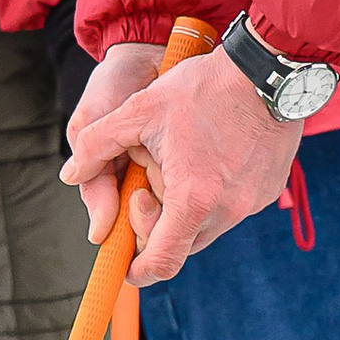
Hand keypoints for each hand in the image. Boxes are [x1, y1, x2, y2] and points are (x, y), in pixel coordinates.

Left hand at [63, 39, 301, 283]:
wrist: (269, 69)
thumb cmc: (204, 87)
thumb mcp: (139, 108)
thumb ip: (95, 144)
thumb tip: (70, 174)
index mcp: (193, 199)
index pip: (161, 262)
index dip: (137, 270)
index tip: (124, 261)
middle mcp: (228, 210)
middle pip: (181, 245)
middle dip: (156, 222)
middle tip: (148, 177)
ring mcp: (252, 203)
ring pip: (206, 225)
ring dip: (184, 206)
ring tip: (181, 157)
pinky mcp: (268, 190)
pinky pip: (231, 207)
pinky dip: (212, 193)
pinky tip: (207, 154)